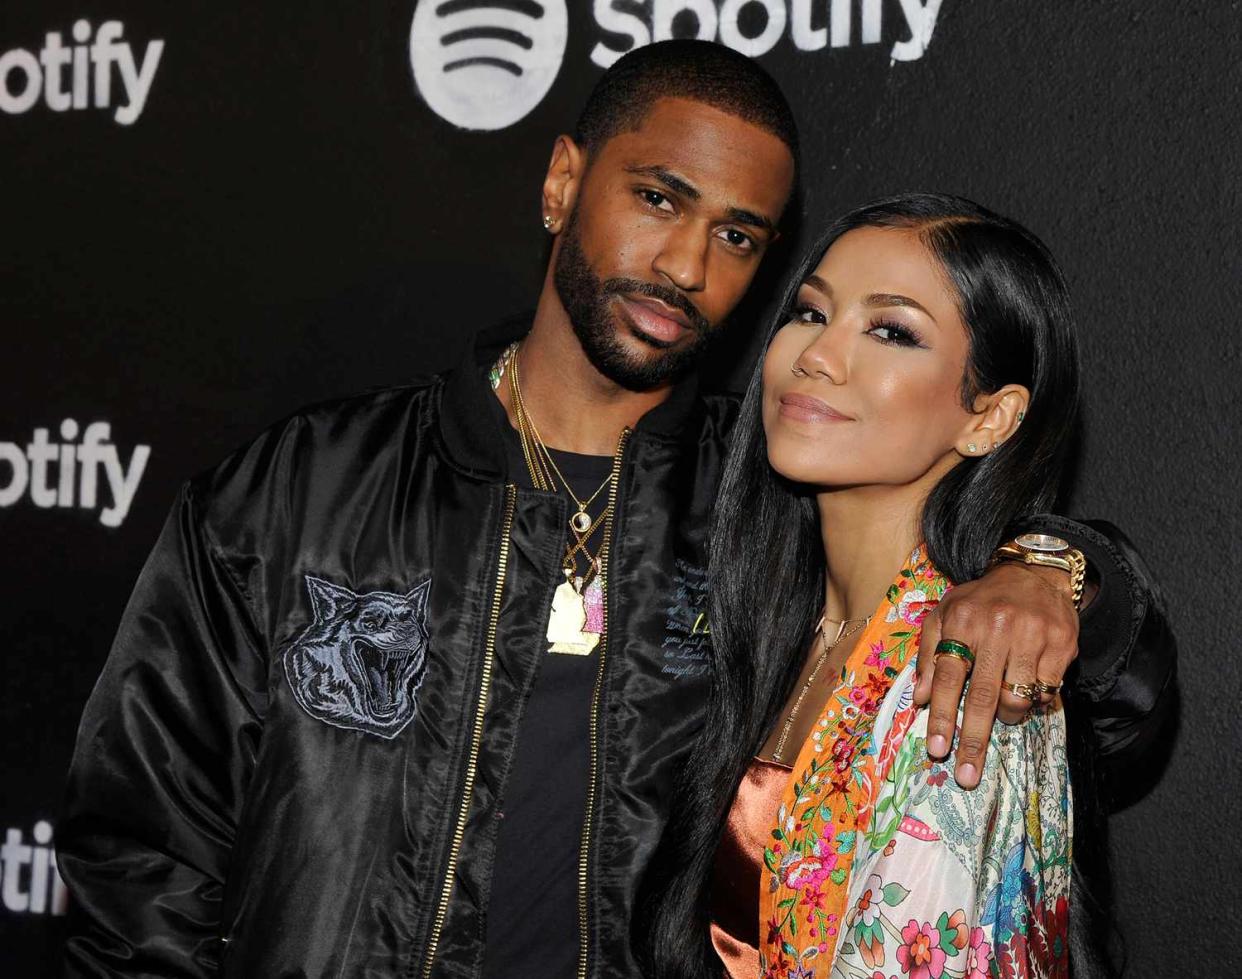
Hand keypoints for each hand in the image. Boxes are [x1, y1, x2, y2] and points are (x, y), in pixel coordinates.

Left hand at [914, 562, 1077, 788]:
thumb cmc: (981, 601)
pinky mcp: (1062, 643)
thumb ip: (928, 654)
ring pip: (1017, 699)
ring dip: (1007, 717)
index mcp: (961, 621)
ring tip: (1003, 714)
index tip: (936, 748)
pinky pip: (1046, 690)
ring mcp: (1031, 635)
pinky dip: (1036, 700)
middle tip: (967, 775)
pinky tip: (1029, 689)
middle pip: (982, 696)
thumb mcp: (945, 615)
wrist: (1034, 573)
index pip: (946, 676)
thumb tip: (918, 697)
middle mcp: (996, 627)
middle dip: (973, 740)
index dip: (941, 715)